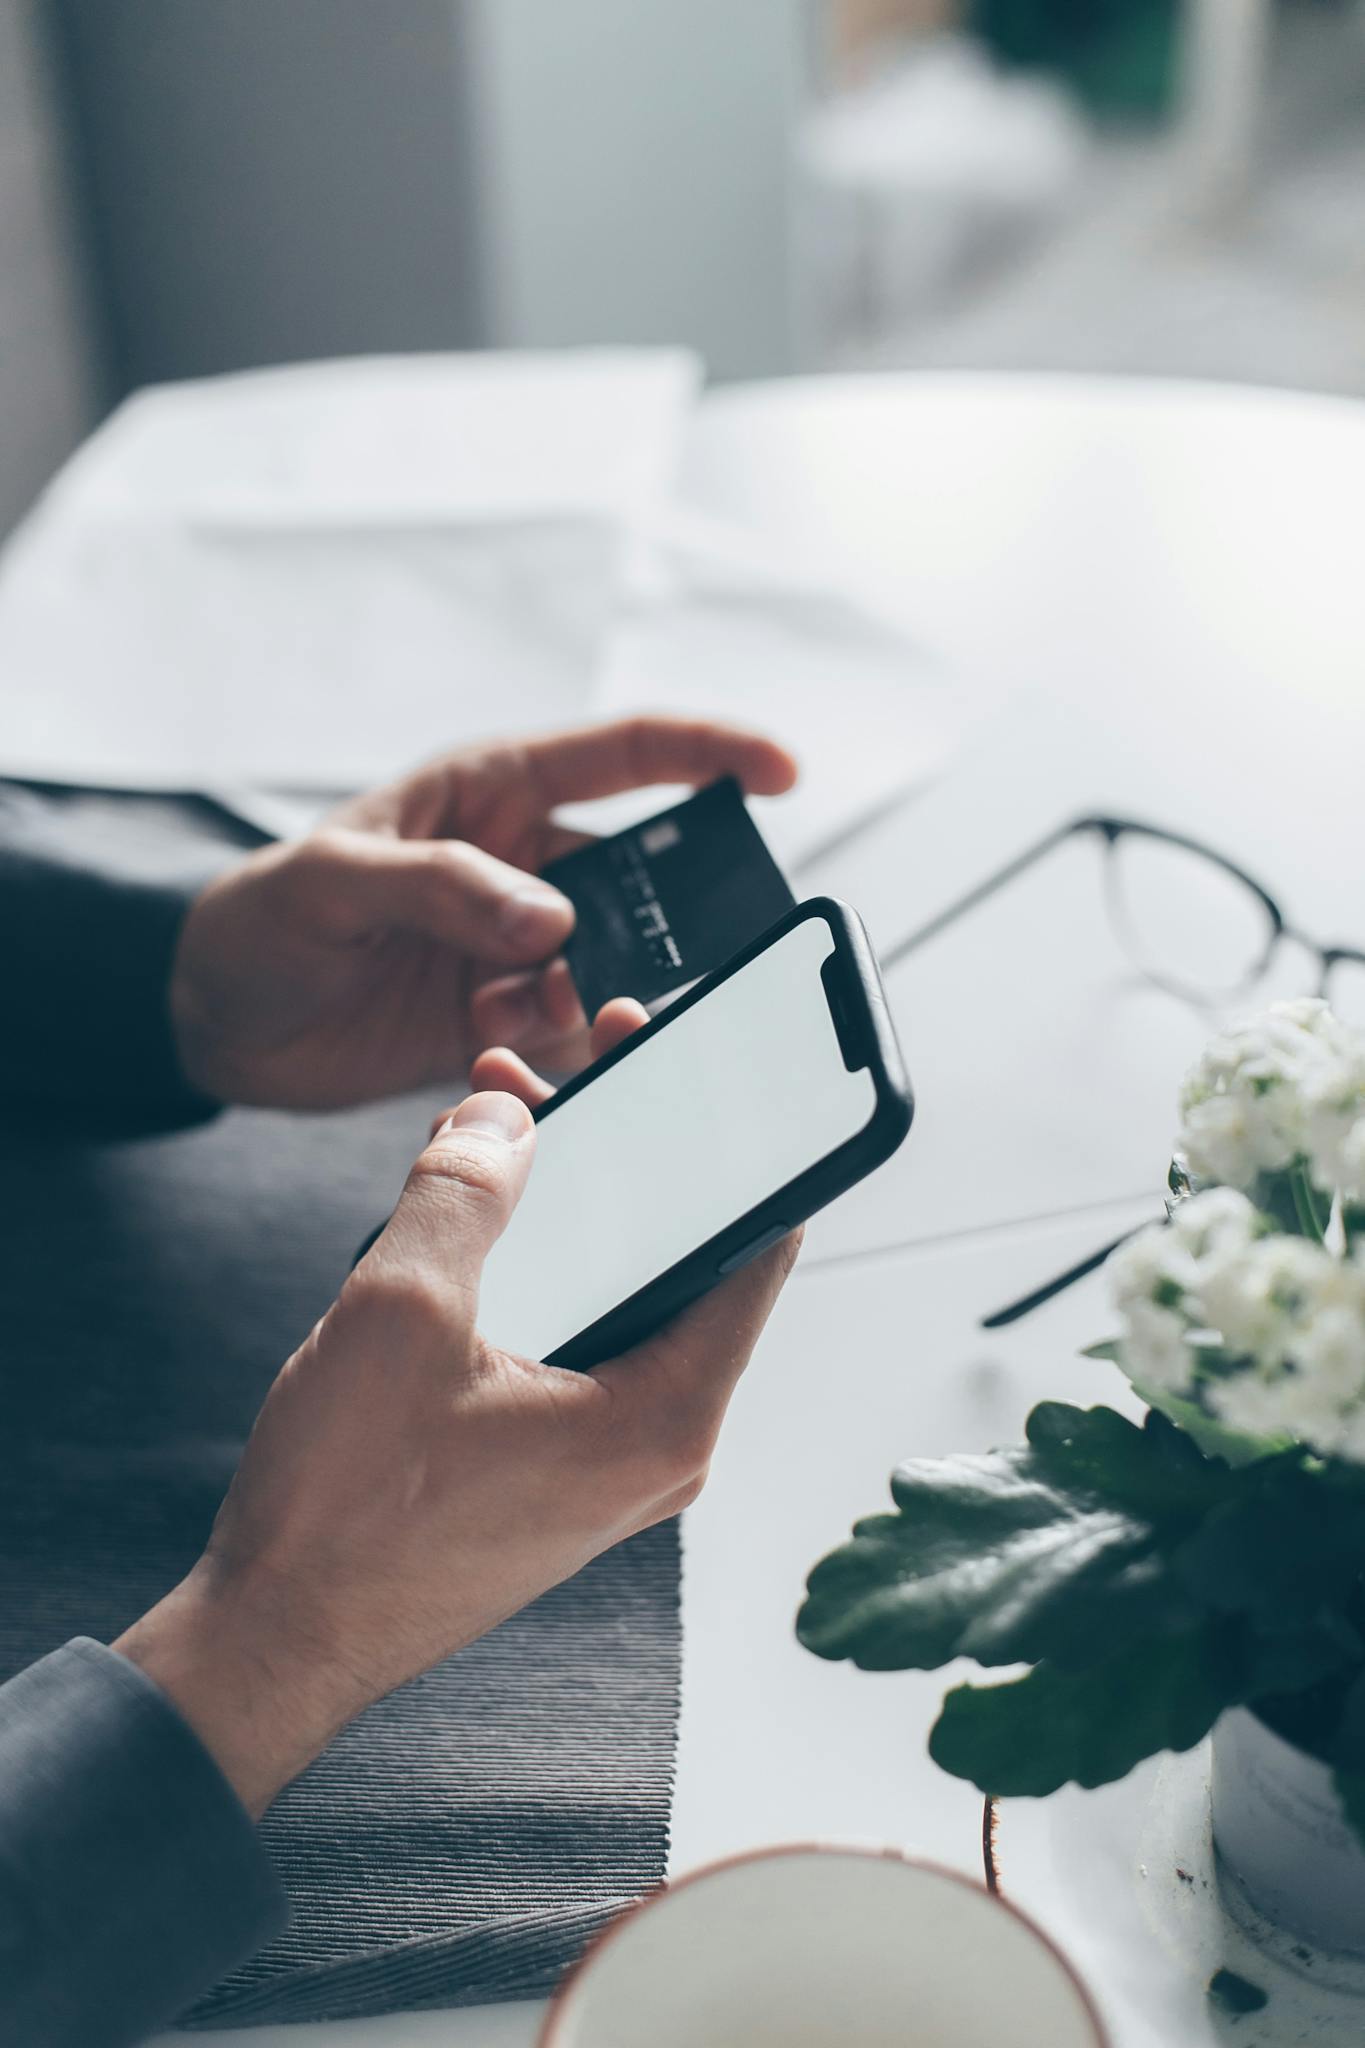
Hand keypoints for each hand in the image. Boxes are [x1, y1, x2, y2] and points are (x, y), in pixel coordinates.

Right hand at [116, 1078, 798, 1814]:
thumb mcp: (399, 1316)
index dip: (731, 1143)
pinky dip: (540, 1276)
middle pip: (681, 1267)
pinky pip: (575, 1345)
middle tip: (567, 1078)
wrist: (275, 1641)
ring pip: (619, 1304)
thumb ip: (462, 1196)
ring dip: (567, 1215)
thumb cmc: (341, 1519)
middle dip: (625, 1160)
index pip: (754, 1249)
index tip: (685, 1068)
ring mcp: (605, 1465)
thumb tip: (502, 1120)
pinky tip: (476, 1223)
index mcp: (661, 1419)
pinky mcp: (554, 1470)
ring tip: (502, 1135)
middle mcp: (655, 1449)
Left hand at [170, 717, 795, 1107]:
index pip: (621, 754)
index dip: (708, 749)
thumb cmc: (262, 919)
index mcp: (492, 795)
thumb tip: (550, 918)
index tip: (781, 770)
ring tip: (504, 1014)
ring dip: (588, 998)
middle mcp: (524, 867)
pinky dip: (553, 1050)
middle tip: (630, 965)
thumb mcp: (331, 881)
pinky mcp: (506, 1023)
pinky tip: (485, 1048)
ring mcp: (520, 949)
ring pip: (614, 967)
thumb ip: (441, 889)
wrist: (217, 1022)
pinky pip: (572, 1034)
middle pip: (641, 878)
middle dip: (657, 920)